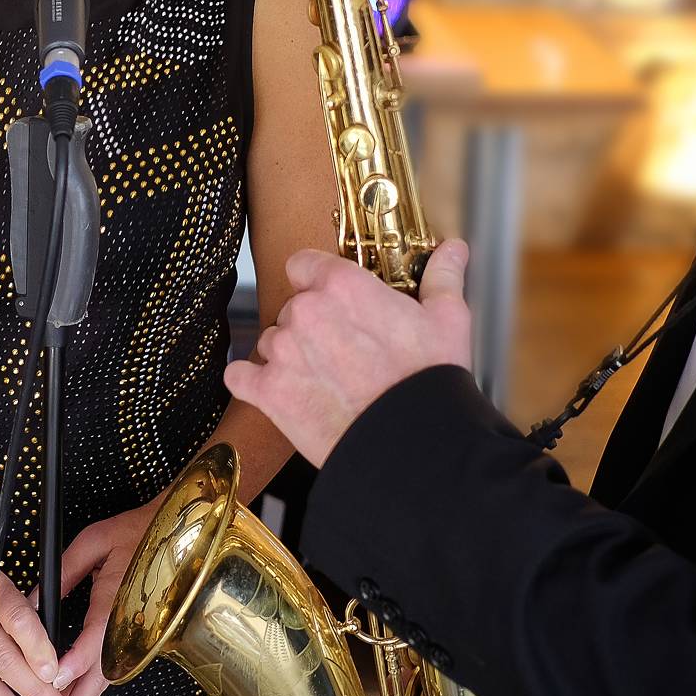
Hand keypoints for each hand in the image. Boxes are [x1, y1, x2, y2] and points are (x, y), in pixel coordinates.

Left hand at [41, 504, 153, 695]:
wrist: (181, 533)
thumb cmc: (137, 531)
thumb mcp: (93, 542)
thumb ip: (62, 573)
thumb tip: (33, 600)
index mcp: (117, 600)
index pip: (94, 641)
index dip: (72, 664)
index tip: (51, 682)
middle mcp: (131, 625)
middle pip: (103, 674)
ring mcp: (139, 634)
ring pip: (110, 676)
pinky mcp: (141, 636)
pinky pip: (116, 665)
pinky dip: (96, 686)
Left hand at [226, 241, 472, 466]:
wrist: (412, 445)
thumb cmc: (429, 381)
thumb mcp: (447, 320)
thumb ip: (442, 277)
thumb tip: (454, 250)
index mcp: (341, 285)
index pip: (303, 263)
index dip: (316, 280)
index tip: (330, 296)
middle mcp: (304, 311)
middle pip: (293, 307)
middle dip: (313, 326)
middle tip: (343, 351)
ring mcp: (281, 352)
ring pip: (271, 341)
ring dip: (289, 355)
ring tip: (324, 379)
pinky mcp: (267, 392)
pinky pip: (241, 377)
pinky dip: (253, 383)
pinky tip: (276, 391)